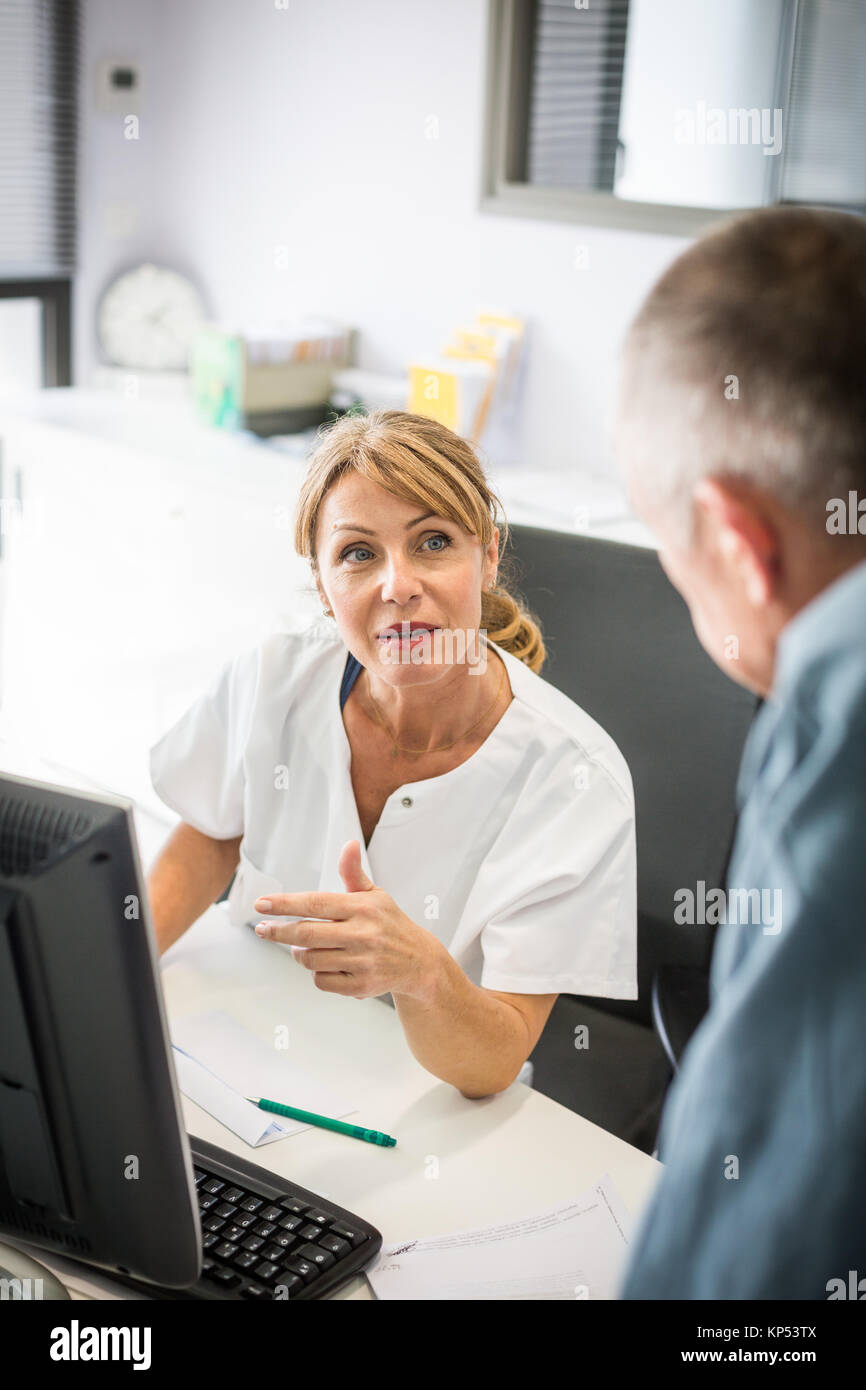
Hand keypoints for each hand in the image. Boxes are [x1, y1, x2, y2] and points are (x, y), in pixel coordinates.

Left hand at [253, 840, 443, 1000]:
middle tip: (262, 929)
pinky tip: (324, 965)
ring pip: (311, 959)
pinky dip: (316, 974)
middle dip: (278, 931)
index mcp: (363, 907)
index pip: (315, 903)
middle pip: (306, 934)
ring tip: (302, 947)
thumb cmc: (388, 924)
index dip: (284, 904)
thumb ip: (353, 873)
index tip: (260, 904)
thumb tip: (349, 844)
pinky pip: (322, 981)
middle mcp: (363, 934)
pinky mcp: (361, 986)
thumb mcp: (374, 895)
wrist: (418, 962)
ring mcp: (363, 961)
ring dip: (299, 954)